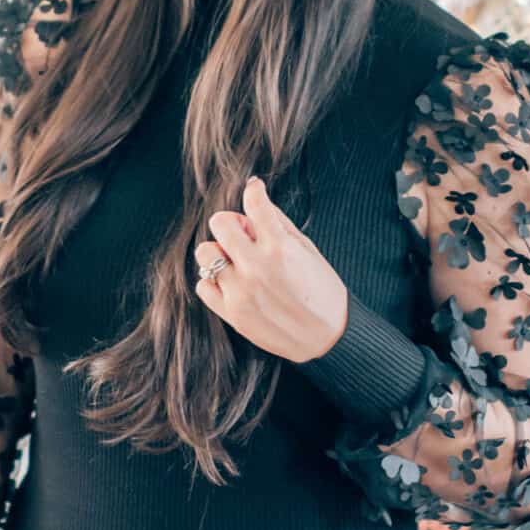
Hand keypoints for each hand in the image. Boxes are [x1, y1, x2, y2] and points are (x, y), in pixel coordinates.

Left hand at [193, 176, 348, 364]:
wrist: (327, 339)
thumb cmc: (323, 293)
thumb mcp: (308, 251)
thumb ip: (280, 226)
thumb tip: (258, 204)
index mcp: (280, 247)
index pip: (255, 203)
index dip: (254, 191)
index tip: (255, 191)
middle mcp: (256, 266)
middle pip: (219, 223)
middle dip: (231, 224)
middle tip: (243, 235)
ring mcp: (241, 291)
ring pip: (205, 253)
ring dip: (219, 252)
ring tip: (236, 263)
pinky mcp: (231, 313)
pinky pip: (203, 285)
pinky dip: (215, 281)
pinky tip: (232, 284)